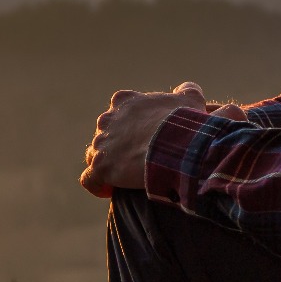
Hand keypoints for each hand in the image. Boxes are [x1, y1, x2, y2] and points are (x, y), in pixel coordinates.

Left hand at [81, 82, 219, 197]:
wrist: (175, 145)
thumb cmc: (183, 122)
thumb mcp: (190, 100)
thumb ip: (186, 92)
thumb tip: (185, 90)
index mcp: (124, 101)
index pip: (119, 110)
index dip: (129, 124)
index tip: (142, 136)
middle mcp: (107, 119)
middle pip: (106, 133)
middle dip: (117, 144)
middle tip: (137, 158)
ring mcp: (101, 144)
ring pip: (96, 154)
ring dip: (107, 163)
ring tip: (124, 175)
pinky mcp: (100, 166)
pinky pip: (90, 178)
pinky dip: (97, 184)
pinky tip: (110, 190)